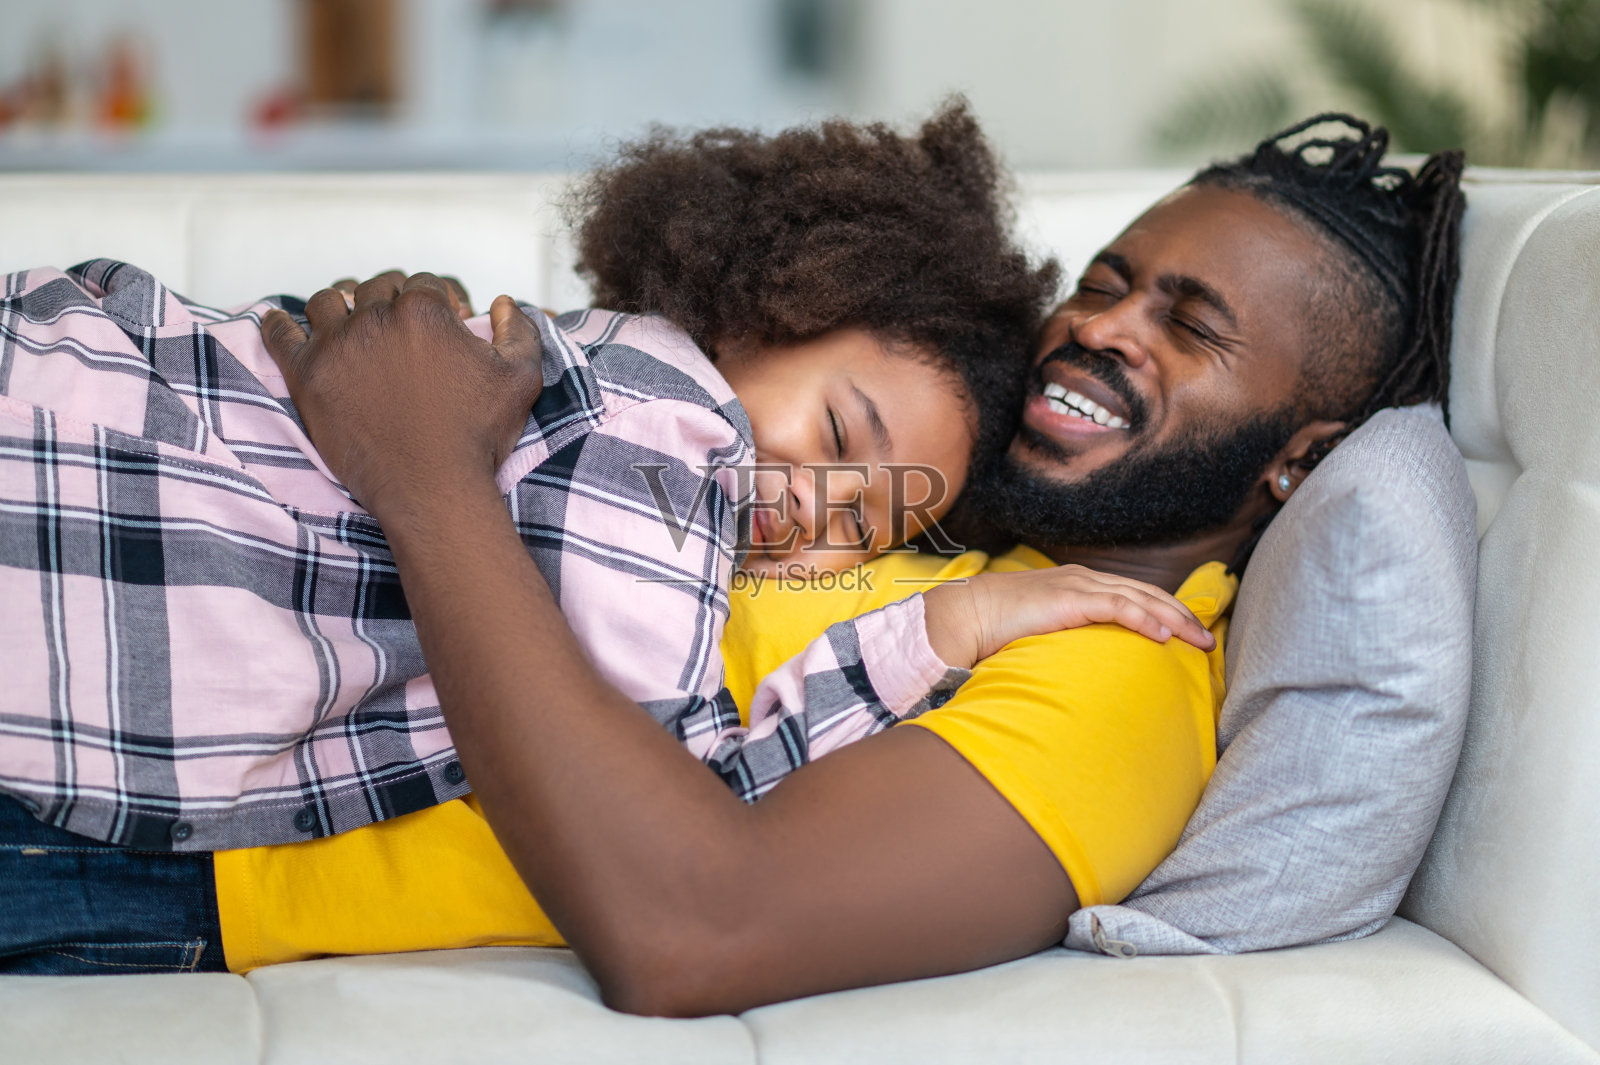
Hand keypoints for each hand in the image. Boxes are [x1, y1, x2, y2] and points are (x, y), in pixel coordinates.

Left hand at [260, 271, 542, 523]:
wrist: (433, 488)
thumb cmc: (477, 436)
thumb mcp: (520, 379)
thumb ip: (519, 331)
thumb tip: (500, 302)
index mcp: (423, 311)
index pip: (423, 283)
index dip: (436, 302)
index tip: (439, 325)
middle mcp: (375, 318)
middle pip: (375, 287)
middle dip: (390, 300)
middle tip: (398, 329)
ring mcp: (335, 346)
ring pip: (326, 302)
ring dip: (339, 306)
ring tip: (347, 324)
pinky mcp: (307, 376)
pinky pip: (280, 335)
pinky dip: (279, 324)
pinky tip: (283, 323)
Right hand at [922, 565, 1215, 669]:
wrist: (966, 616)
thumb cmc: (997, 629)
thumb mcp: (1043, 630)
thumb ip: (1068, 637)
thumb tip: (1086, 665)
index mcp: (1079, 584)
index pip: (1135, 593)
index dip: (1166, 611)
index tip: (1190, 633)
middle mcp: (1084, 579)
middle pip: (1147, 593)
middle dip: (1182, 615)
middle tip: (1208, 640)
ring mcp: (1078, 587)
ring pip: (1140, 598)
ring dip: (1174, 619)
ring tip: (1197, 640)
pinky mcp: (1070, 599)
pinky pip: (1117, 606)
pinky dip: (1144, 619)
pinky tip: (1163, 635)